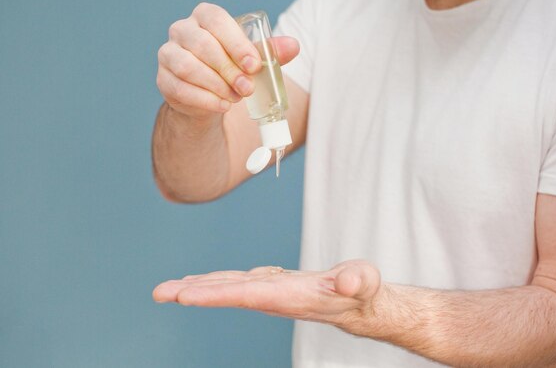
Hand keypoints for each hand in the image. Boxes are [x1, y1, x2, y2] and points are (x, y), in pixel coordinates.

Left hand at [153, 260, 381, 331]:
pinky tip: (207, 280)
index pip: (246, 296)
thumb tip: (349, 282)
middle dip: (194, 294)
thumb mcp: (365, 281)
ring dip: (200, 287)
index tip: (185, 297)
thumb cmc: (364, 292)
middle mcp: (275, 297)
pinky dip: (219, 281)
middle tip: (160, 293)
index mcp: (290, 297)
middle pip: (228, 294)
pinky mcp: (274, 286)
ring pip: (230, 288)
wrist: (360, 305)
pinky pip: (239, 283)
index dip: (215, 295)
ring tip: (171, 289)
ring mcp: (272, 292)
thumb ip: (357, 281)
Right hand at [157, 3, 299, 118]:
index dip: (236, 43)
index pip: (216, 20)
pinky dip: (205, 100)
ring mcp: (168, 54)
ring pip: (188, 67)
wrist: (210, 95)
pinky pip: (180, 88)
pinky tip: (222, 106)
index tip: (253, 66)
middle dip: (229, 69)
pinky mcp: (163, 79)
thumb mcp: (252, 58)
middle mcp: (182, 30)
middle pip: (202, 45)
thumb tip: (294, 46)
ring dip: (216, 85)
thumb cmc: (232, 68)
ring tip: (236, 97)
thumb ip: (271, 51)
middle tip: (248, 88)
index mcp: (205, 16)